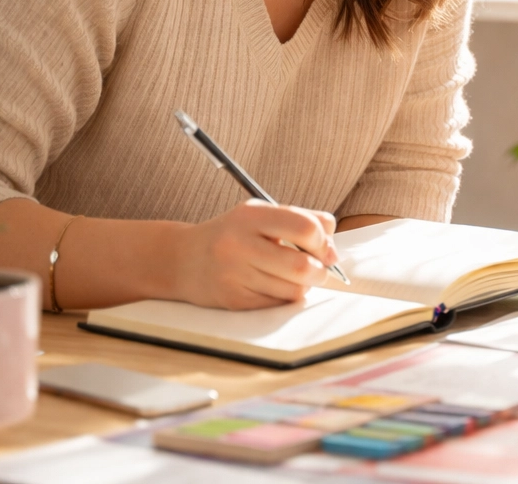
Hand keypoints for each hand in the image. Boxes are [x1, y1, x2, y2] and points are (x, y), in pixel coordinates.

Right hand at [171, 200, 338, 309]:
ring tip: (295, 277)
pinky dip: (285, 297)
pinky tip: (275, 286)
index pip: (304, 228)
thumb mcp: (262, 213)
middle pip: (300, 266)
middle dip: (320, 271)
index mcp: (251, 215)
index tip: (328, 251)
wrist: (183, 259)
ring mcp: (234, 275)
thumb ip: (303, 218)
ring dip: (304, 286)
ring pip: (292, 290)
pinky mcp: (233, 301)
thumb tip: (334, 245)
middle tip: (320, 270)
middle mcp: (239, 244)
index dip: (324, 243)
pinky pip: (277, 304)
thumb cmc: (234, 233)